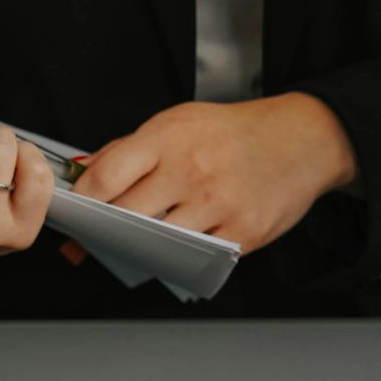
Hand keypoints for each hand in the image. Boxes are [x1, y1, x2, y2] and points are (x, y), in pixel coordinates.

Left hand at [73, 93, 357, 254]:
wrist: (302, 139)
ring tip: (145, 237)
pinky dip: (183, 254)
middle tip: (105, 232)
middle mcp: (192, 170)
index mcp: (169, 137)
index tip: (78, 211)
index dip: (84, 201)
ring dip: (144, 246)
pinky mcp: (242, 233)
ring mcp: (218, 204)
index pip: (106, 177)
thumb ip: (126, 150)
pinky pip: (196, 258)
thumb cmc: (234, 132)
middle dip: (109, 229)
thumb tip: (81, 174)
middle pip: (126, 217)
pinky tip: (185, 240)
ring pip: (157, 243)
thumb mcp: (177, 123)